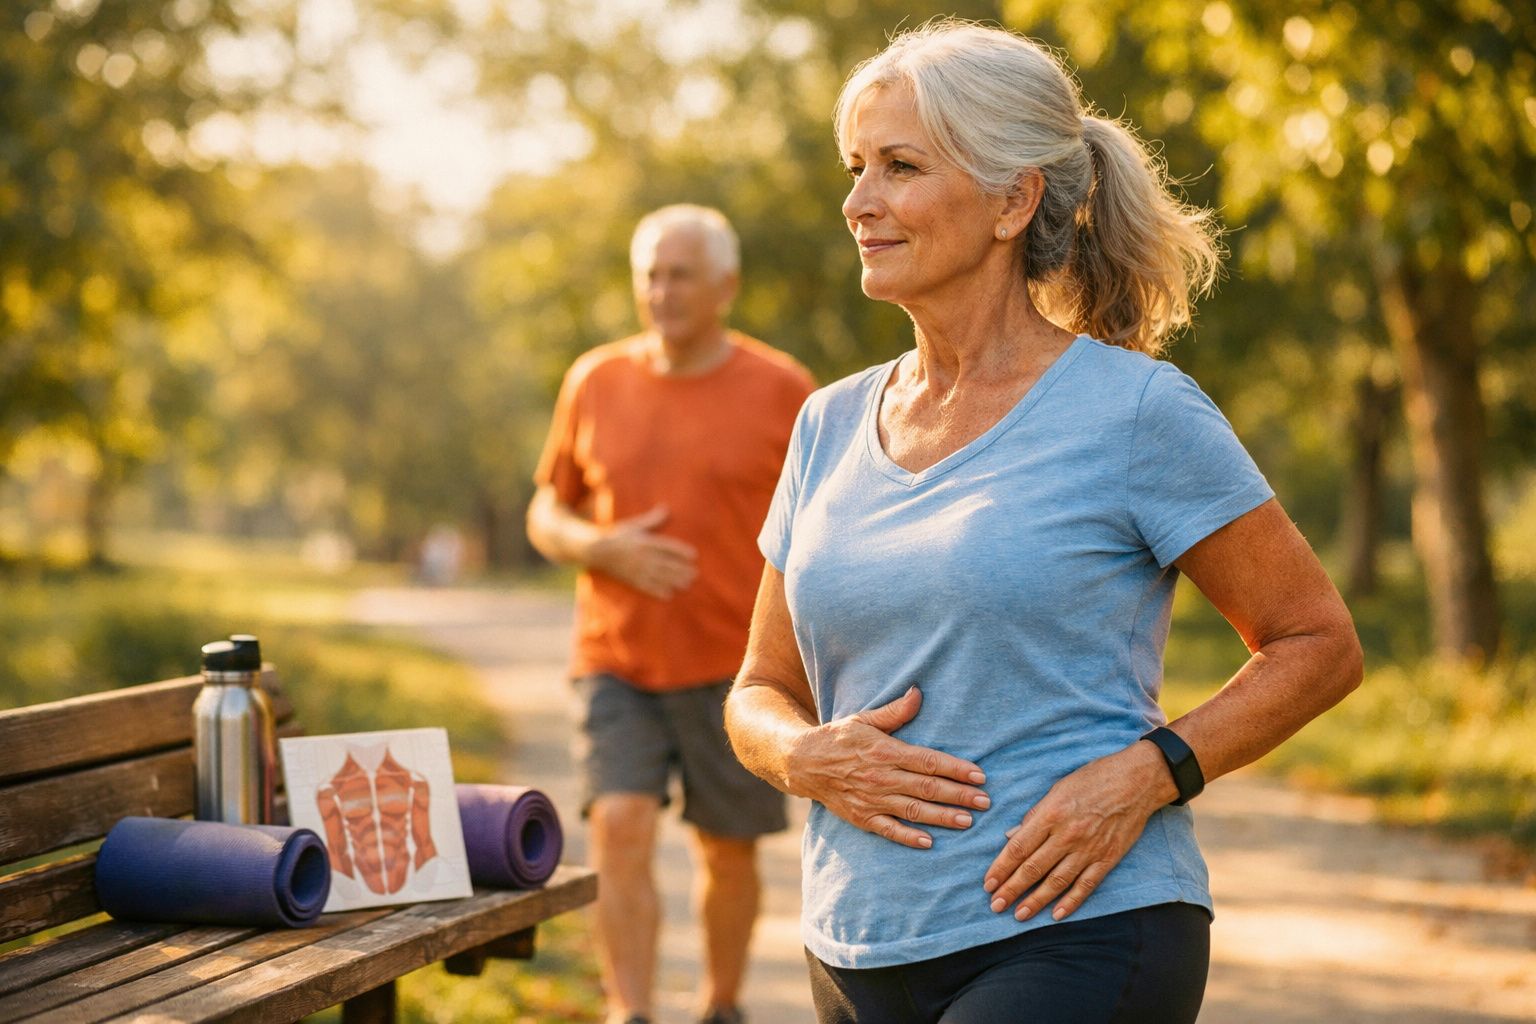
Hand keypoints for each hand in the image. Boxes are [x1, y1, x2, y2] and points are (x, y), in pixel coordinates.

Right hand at [588, 505, 697, 598]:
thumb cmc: (617, 535)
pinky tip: (668, 595)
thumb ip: (652, 519)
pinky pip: (645, 586)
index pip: (666, 546)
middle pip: (665, 563)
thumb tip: (666, 508)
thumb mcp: (635, 526)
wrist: (595, 550)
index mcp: (644, 542)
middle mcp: (641, 556)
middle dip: (680, 569)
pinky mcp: (629, 579)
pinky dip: (657, 591)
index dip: (680, 551)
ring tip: (687, 584)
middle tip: (695, 574)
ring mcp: (635, 569)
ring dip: (673, 581)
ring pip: (658, 576)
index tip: (694, 555)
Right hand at [787, 687, 989, 848]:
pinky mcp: (862, 817)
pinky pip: (888, 830)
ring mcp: (871, 800)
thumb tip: (918, 693)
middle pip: (927, 788)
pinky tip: (929, 842)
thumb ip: (895, 711)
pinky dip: (908, 837)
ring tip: (967, 822)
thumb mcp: (864, 719)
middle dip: (959, 795)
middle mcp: (881, 777)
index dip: (956, 769)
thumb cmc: (838, 737)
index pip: (928, 761)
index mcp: (886, 751)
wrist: (801, 762)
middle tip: (985, 802)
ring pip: (913, 811)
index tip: (979, 775)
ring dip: (942, 817)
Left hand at [983, 741, 1172, 921]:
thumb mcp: (1057, 789)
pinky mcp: (1108, 859)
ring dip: (1035, 901)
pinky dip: (1070, 902)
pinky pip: (1086, 885)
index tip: (988, 883)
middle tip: (995, 905)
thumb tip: (1011, 837)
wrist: (1137, 781)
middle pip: (1033, 868)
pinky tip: (1056, 915)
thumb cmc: (1093, 779)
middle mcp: (1067, 835)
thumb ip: (1034, 815)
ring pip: (1056, 881)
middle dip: (1011, 889)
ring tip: (1019, 915)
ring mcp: (1089, 849)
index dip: (1001, 868)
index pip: (1018, 848)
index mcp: (1051, 814)